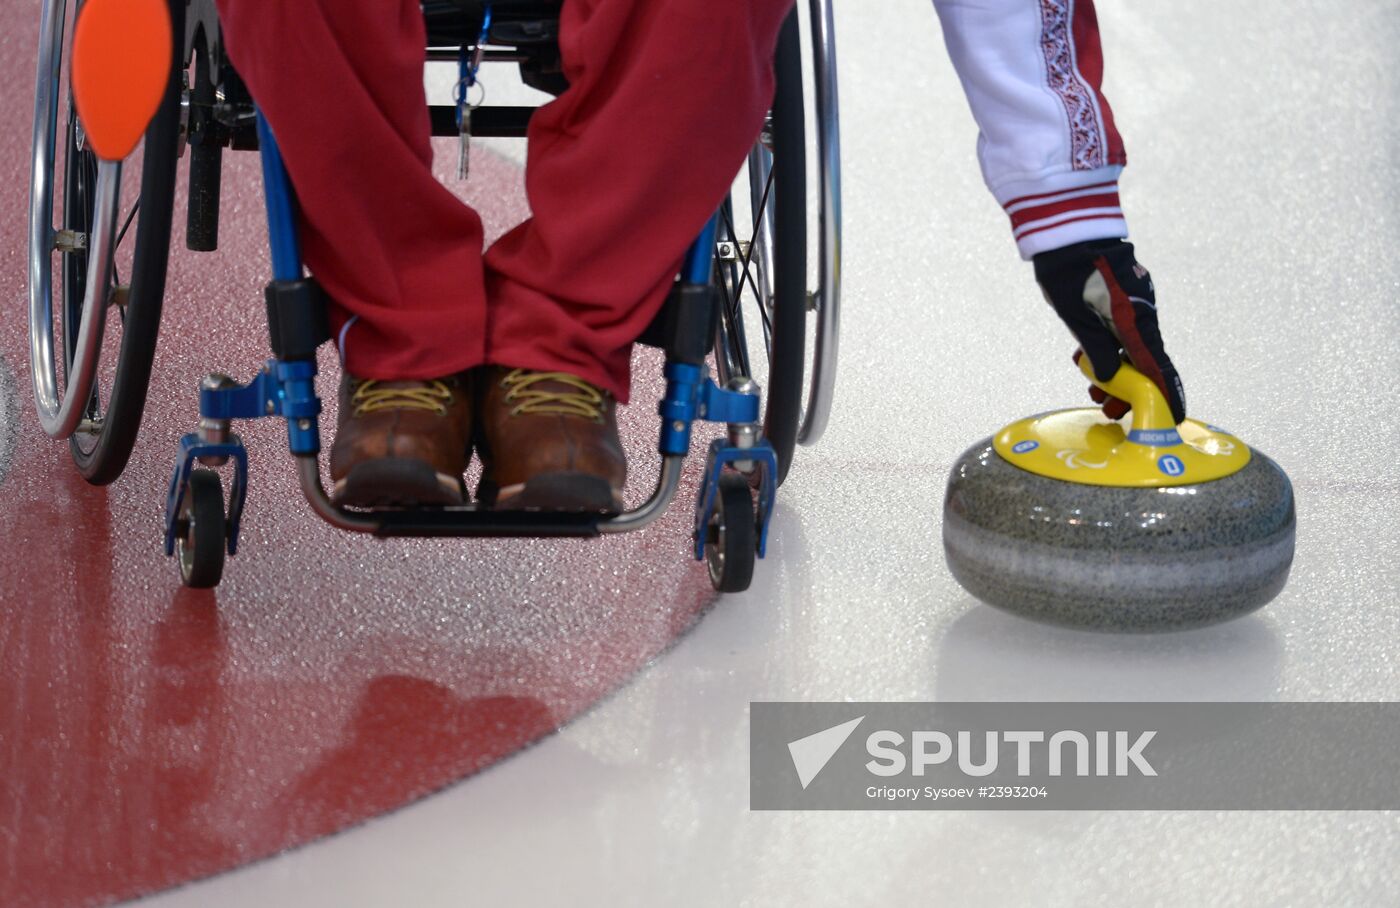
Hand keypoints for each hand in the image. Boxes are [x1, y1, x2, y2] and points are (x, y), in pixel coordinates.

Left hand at [1032, 239, 1185, 423]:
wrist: (1068, 229)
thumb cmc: (1069, 270)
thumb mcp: (1076, 315)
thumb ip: (1096, 347)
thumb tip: (1112, 378)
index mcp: (1134, 321)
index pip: (1157, 367)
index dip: (1166, 395)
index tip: (1173, 417)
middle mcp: (1142, 314)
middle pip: (1144, 362)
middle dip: (1130, 391)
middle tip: (1108, 410)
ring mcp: (1134, 305)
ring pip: (1131, 348)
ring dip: (1117, 373)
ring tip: (1094, 393)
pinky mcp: (1123, 298)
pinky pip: (1123, 332)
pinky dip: (1111, 351)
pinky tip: (1090, 362)